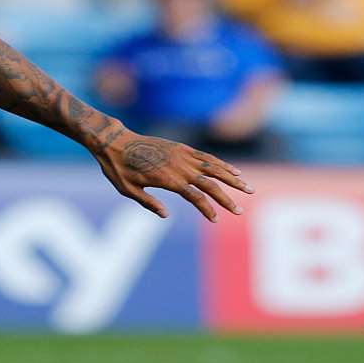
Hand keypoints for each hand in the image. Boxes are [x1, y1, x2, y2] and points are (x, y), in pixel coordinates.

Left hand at [89, 130, 251, 220]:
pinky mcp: (181, 148)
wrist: (115, 142)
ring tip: (248, 187)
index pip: (195, 197)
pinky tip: (233, 170)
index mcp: (168, 180)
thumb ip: (149, 203)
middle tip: (240, 210)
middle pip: (210, 183)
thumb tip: (166, 215)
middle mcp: (179, 166)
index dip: (207, 209)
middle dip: (227, 198)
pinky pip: (206, 156)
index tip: (215, 220)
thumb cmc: (119, 169)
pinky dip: (221, 164)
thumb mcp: (129, 190)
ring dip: (232, 178)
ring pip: (214, 167)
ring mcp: (182, 155)